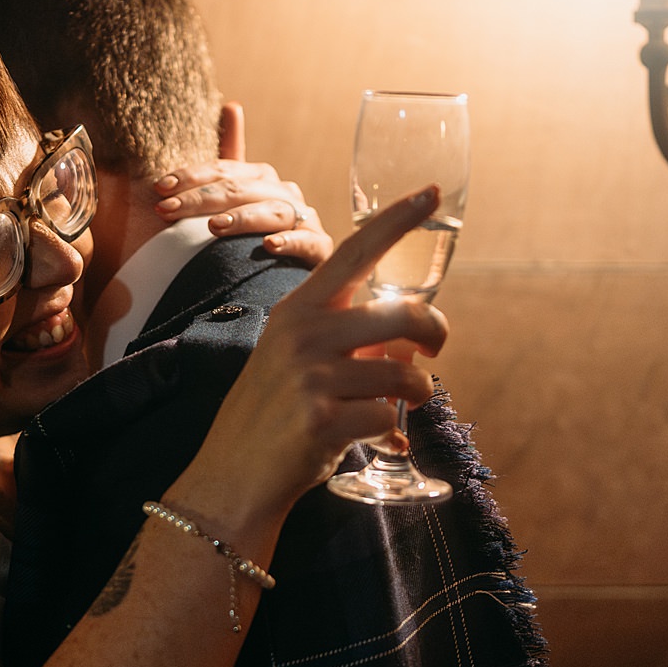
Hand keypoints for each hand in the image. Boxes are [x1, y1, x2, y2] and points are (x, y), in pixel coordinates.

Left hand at [153, 160, 330, 266]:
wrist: (282, 278)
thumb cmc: (248, 239)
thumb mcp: (231, 201)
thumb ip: (226, 162)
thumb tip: (232, 104)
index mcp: (259, 178)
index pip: (222, 170)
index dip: (191, 177)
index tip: (159, 188)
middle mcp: (282, 192)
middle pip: (240, 189)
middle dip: (200, 199)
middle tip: (167, 211)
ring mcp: (302, 219)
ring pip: (272, 211)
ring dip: (242, 218)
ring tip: (215, 227)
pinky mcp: (318, 247)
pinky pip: (305, 241)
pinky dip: (288, 241)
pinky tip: (268, 246)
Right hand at [169, 187, 447, 534]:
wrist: (232, 474)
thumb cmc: (274, 413)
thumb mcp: (296, 357)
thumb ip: (346, 336)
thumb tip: (411, 335)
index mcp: (298, 308)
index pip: (354, 251)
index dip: (396, 220)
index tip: (430, 192)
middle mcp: (303, 333)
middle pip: (403, 315)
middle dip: (436, 334)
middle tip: (434, 351)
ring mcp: (310, 376)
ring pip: (405, 373)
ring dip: (418, 393)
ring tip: (403, 405)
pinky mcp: (322, 420)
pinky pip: (389, 417)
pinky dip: (393, 432)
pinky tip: (378, 438)